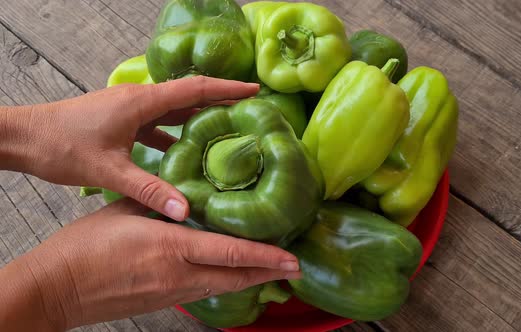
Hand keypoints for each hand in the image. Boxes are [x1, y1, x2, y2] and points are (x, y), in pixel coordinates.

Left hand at [0, 76, 258, 220]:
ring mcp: (130, 109)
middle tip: (250, 111)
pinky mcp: (121, 120)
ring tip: (226, 130)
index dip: (227, 88)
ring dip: (199, 117)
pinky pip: (157, 123)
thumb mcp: (108, 170)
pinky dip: (175, 133)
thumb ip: (149, 190)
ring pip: (173, 109)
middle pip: (189, 96)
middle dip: (220, 100)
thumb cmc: (61, 146)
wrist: (23, 138)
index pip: (194, 89)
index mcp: (142, 102)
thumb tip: (185, 211)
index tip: (255, 89)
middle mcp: (139, 99)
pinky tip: (185, 153)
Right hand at [0, 199, 300, 330]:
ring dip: (250, 279)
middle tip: (294, 268)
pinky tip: (232, 275)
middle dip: (268, 273)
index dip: (265, 257)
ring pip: (223, 287)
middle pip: (236, 277)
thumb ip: (160, 203)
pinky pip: (204, 292)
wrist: (57, 290)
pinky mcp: (163, 301)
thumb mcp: (124, 211)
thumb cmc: (84, 247)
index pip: (229, 253)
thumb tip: (186, 195)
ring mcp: (172, 293)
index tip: (291, 259)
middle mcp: (178, 275)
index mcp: (170, 247)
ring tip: (271, 269)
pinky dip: (225, 284)